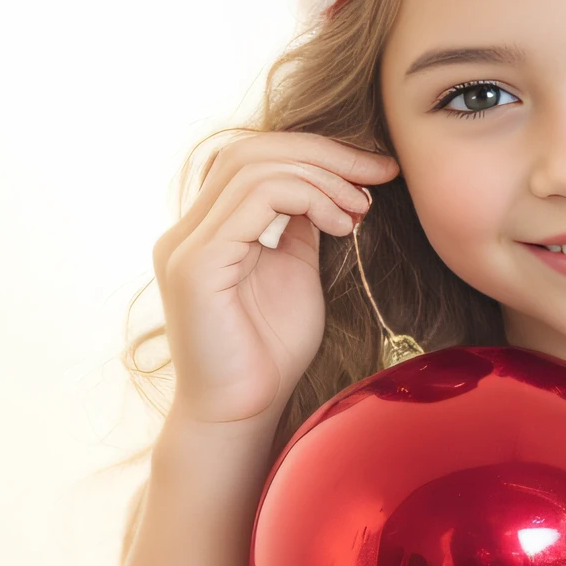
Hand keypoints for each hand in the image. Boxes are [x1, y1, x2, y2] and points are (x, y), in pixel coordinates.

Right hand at [149, 129, 398, 424]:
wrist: (241, 416)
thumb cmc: (270, 354)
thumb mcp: (295, 273)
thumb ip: (300, 226)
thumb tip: (328, 182)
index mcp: (207, 230)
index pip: (255, 157)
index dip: (318, 152)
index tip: (377, 169)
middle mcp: (187, 231)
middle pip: (252, 149)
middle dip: (325, 153)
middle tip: (379, 174)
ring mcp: (185, 245)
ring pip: (254, 166)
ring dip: (321, 178)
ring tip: (359, 209)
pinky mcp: (195, 265)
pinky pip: (254, 200)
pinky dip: (306, 198)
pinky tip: (339, 225)